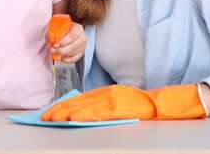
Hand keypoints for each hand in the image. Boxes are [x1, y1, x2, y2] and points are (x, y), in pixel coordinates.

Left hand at [41, 83, 207, 121]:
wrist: (166, 103)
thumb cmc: (143, 105)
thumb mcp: (120, 102)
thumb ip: (103, 105)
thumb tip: (81, 112)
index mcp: (107, 93)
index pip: (80, 100)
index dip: (63, 105)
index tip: (50, 111)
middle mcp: (108, 94)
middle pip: (78, 102)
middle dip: (59, 109)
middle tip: (43, 116)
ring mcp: (114, 100)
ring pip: (84, 107)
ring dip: (66, 112)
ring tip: (51, 117)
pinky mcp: (120, 107)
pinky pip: (98, 112)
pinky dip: (83, 114)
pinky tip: (72, 118)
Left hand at [49, 21, 86, 62]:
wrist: (70, 31)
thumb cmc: (64, 29)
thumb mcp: (58, 26)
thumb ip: (52, 31)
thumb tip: (48, 39)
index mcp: (78, 28)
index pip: (72, 35)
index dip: (64, 41)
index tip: (55, 44)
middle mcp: (82, 37)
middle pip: (73, 46)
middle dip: (62, 49)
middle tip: (53, 49)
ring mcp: (83, 46)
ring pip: (73, 53)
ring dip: (62, 54)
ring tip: (54, 52)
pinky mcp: (81, 53)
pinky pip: (74, 59)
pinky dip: (67, 60)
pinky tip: (61, 58)